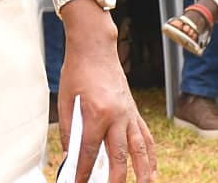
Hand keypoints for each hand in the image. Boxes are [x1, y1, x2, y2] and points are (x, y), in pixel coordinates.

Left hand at [59, 1, 156, 182]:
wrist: (95, 47)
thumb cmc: (77, 71)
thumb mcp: (65, 100)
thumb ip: (67, 129)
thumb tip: (70, 153)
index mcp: (96, 113)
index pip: (89, 152)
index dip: (83, 172)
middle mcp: (116, 116)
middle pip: (118, 157)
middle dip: (114, 180)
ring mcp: (128, 114)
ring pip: (139, 150)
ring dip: (143, 172)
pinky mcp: (133, 111)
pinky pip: (146, 137)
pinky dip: (150, 155)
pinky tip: (152, 169)